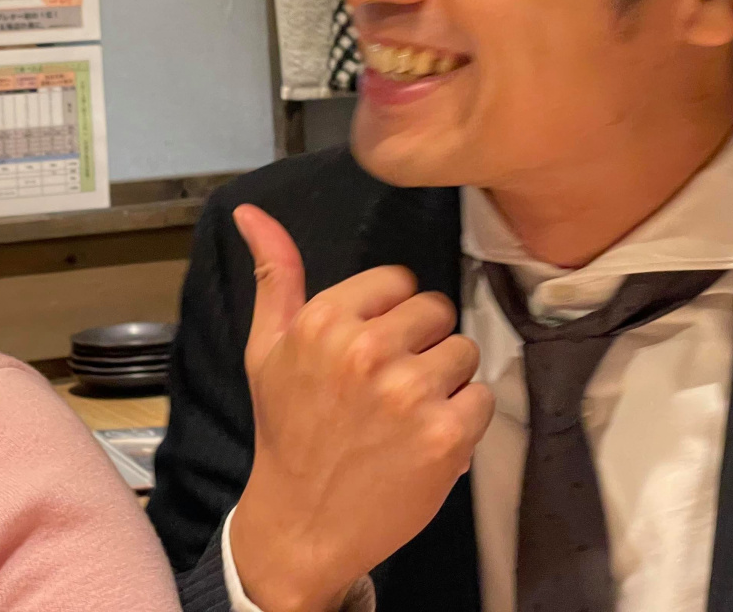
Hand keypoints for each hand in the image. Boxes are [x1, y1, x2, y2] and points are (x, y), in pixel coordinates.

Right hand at [227, 204, 493, 611]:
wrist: (303, 521)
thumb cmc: (288, 428)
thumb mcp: (266, 347)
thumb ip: (273, 274)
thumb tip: (249, 210)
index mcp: (323, 321)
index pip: (398, 281)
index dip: (390, 315)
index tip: (370, 348)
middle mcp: (366, 350)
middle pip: (437, 310)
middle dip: (421, 343)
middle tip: (390, 384)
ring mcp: (408, 394)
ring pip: (465, 351)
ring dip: (446, 380)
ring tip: (409, 411)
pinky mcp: (445, 436)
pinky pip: (483, 398)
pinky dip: (465, 419)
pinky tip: (428, 437)